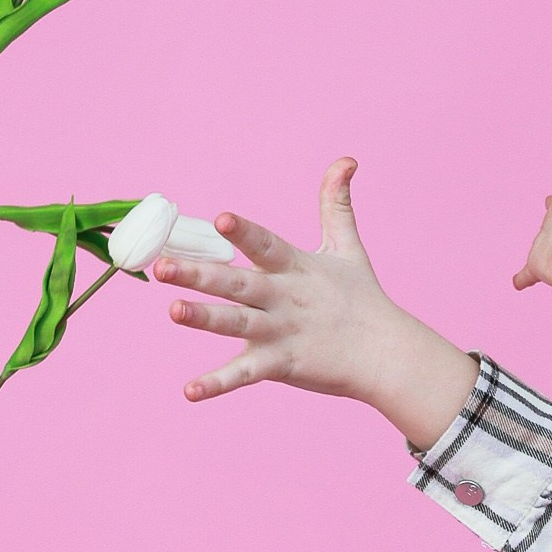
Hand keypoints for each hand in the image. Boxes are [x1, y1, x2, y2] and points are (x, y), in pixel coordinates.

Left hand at [155, 159, 476, 447]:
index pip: (265, 245)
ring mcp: (281, 333)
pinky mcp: (281, 365)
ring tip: (171, 311)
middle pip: (237, 285)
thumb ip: (335, 204)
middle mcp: (283, 298)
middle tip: (164, 267)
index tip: (220, 218)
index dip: (244, 232)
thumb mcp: (348, 247)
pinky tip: (189, 391)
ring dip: (202, 319)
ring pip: (235, 325)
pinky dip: (218, 384)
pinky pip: (244, 375)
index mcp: (294, 267)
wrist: (387, 355)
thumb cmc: (362, 300)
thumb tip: (346, 160)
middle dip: (200, 275)